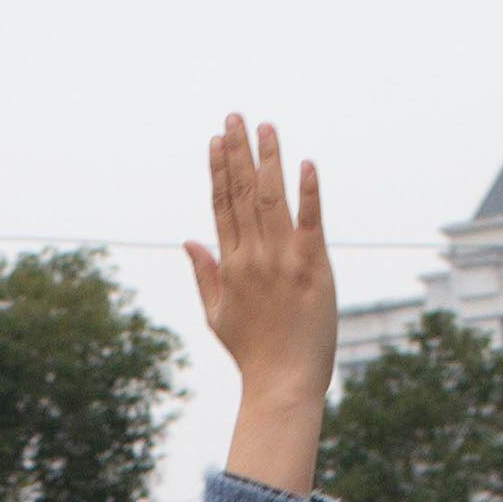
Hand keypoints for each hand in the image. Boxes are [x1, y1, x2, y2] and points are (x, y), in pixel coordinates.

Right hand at [187, 115, 334, 500]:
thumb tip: (188, 240)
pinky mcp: (314, 269)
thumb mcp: (217, 315)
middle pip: (242, 194)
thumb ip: (204, 274)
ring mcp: (283, 261)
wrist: (283, 384)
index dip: (218, 170)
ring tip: (266, 127)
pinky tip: (306, 165)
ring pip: (271, 199)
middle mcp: (253, 257)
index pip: (221, 206)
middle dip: (238, 152)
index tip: (216, 140)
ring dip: (268, 160)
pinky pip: (311, 223)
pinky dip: (309, 193)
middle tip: (235, 117)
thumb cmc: (252, 354)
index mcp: (230, 266)